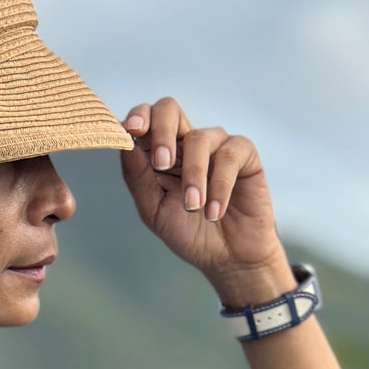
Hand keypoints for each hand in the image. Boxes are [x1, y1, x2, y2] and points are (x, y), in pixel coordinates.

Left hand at [118, 95, 289, 300]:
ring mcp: (216, 145)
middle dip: (162, 132)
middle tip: (161, 163)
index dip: (137, 117)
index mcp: (161, 151)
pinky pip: (229, 156)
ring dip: (194, 175)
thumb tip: (125, 143)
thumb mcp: (154, 210)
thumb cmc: (190, 234)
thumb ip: (138, 177)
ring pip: (198, 138)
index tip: (131, 130)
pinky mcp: (244, 154)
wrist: (227, 259)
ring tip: (194, 208)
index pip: (145, 119)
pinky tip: (214, 212)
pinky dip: (219, 186)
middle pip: (169, 109)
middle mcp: (186, 142)